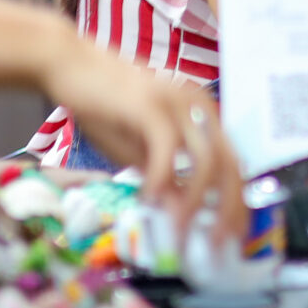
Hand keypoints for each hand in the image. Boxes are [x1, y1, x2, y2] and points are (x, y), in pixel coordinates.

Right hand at [40, 42, 246, 239]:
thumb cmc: (103, 105)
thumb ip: (162, 175)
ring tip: (181, 230)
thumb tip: (180, 212)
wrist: (69, 64)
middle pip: (231, 164)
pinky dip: (162, 180)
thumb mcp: (138, 149)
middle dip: (229, 209)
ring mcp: (178, 103)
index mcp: (202, 113)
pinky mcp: (151, 105)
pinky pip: (168, 150)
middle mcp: (199, 106)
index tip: (233, 233)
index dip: (238, 201)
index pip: (234, 163)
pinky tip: (149, 199)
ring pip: (206, 160)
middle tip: (218, 242)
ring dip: (196, 202)